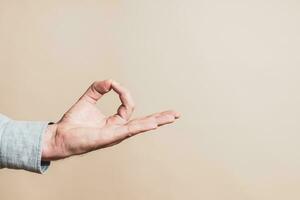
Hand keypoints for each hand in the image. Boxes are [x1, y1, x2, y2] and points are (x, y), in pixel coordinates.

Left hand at [42, 80, 179, 160]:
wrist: (60, 135)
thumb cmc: (73, 121)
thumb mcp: (88, 98)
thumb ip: (99, 88)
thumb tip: (110, 80)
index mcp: (115, 121)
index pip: (128, 106)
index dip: (123, 92)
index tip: (112, 84)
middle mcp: (119, 129)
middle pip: (145, 121)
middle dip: (161, 117)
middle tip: (176, 114)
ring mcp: (117, 134)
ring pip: (142, 126)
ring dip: (158, 120)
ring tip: (173, 117)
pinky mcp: (111, 137)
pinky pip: (129, 130)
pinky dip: (142, 126)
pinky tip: (154, 124)